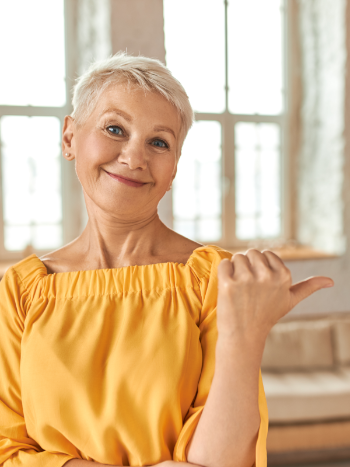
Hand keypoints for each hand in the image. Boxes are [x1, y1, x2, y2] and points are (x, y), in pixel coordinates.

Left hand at [217, 249, 333, 344]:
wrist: (244, 335)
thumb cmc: (267, 316)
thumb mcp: (290, 300)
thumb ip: (309, 287)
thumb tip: (330, 281)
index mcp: (283, 276)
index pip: (266, 254)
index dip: (260, 267)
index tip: (260, 284)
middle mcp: (266, 276)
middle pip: (251, 253)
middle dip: (248, 266)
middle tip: (248, 288)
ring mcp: (247, 279)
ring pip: (237, 257)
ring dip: (235, 269)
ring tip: (240, 289)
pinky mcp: (229, 283)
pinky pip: (224, 264)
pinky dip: (224, 272)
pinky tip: (229, 287)